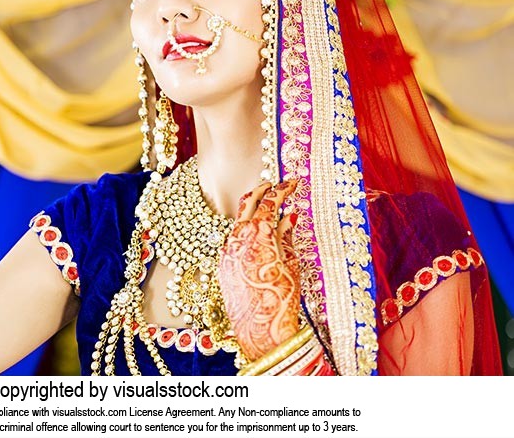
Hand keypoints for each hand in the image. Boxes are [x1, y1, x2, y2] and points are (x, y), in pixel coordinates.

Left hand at [218, 180, 300, 360]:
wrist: (262, 330)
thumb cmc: (282, 299)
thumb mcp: (291, 264)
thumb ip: (287, 236)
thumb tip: (289, 217)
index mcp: (259, 234)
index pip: (270, 203)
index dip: (281, 190)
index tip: (291, 183)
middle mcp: (238, 238)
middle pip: (247, 204)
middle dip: (261, 191)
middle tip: (273, 185)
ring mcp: (227, 251)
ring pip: (238, 222)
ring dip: (252, 213)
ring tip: (266, 209)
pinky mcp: (222, 264)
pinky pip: (232, 240)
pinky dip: (244, 233)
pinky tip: (256, 236)